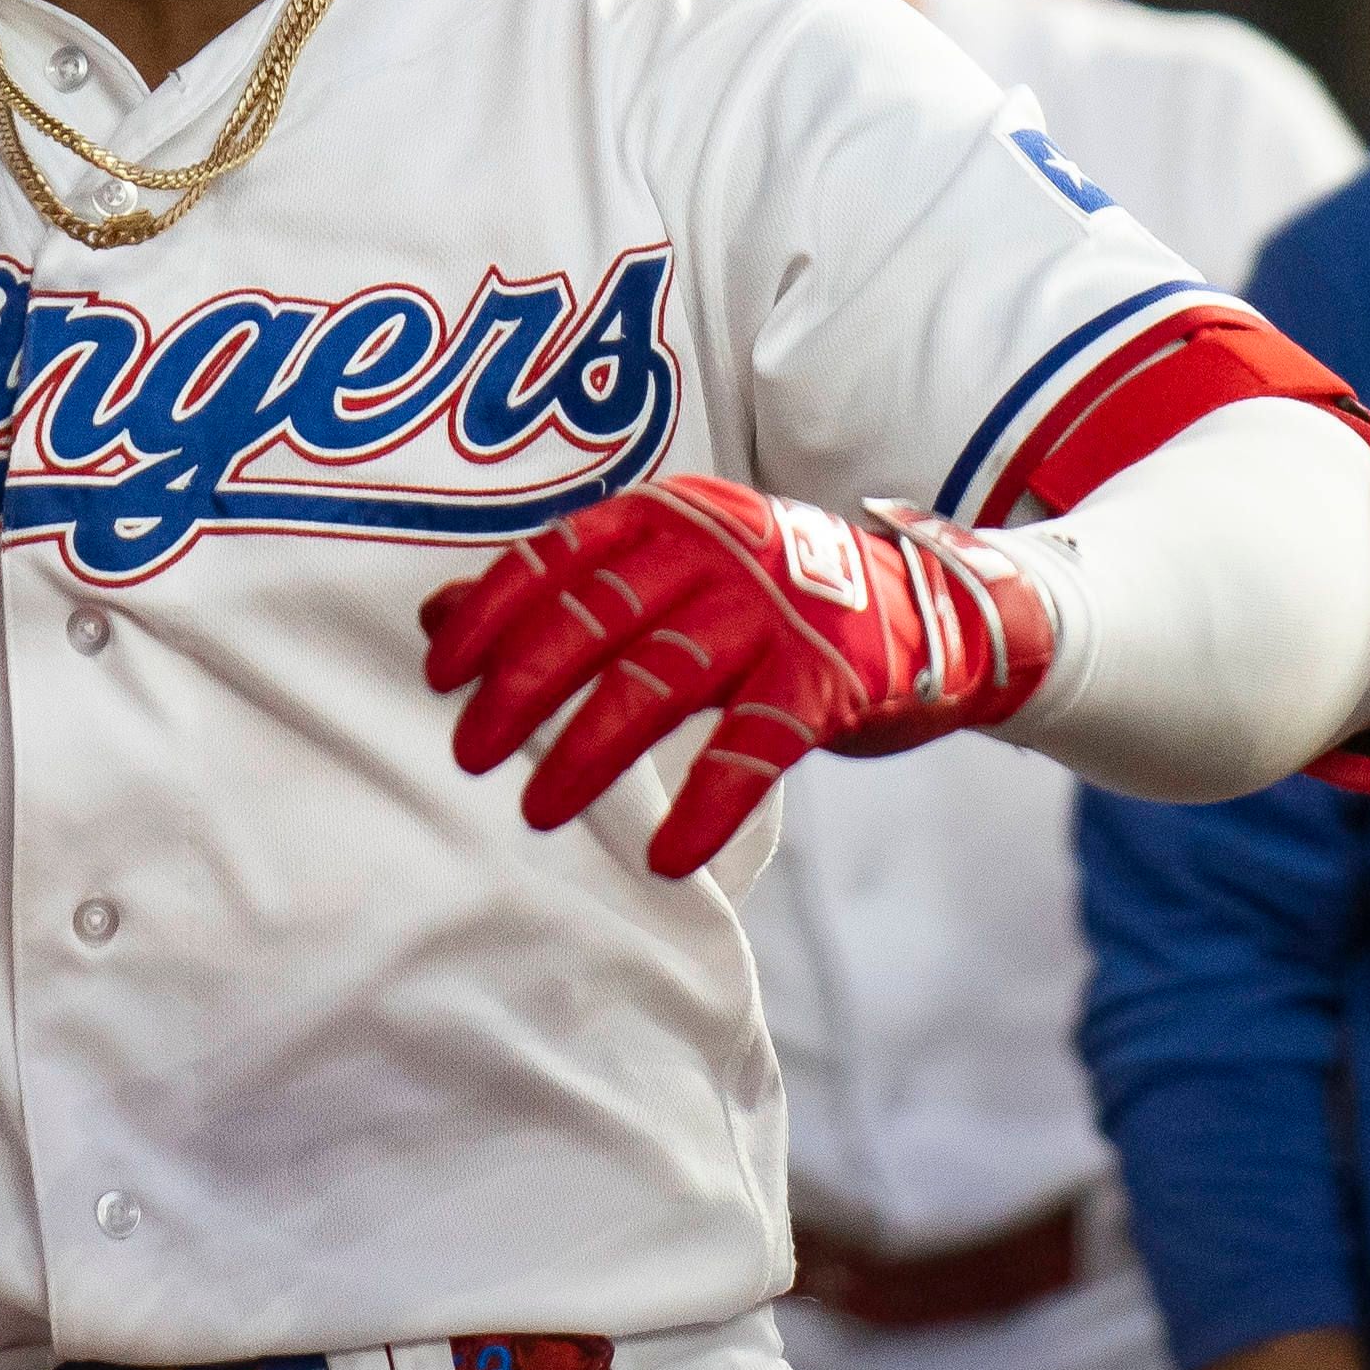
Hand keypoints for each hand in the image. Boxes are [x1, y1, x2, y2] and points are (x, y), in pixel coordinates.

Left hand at [420, 476, 1057, 879]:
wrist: (935, 610)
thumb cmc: (765, 598)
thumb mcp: (667, 569)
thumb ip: (560, 588)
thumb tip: (434, 615)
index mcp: (668, 514)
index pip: (555, 560)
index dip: (488, 618)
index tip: (440, 677)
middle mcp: (718, 549)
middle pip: (594, 623)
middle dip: (520, 692)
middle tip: (468, 752)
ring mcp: (778, 612)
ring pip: (659, 684)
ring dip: (588, 754)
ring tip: (538, 808)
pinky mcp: (830, 678)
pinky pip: (754, 747)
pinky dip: (707, 804)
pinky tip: (665, 854)